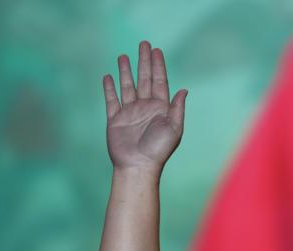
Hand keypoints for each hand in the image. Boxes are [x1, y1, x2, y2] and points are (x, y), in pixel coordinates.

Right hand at [103, 41, 186, 172]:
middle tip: (144, 43)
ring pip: (127, 86)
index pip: (159, 81)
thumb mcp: (174, 128)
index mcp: (160, 108)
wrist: (138, 166)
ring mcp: (129, 113)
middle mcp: (145, 108)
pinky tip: (108, 76)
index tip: (156, 50)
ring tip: (124, 56)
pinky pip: (111, 100)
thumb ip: (177, 108)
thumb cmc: (158, 149)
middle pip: (144, 79)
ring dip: (126, 71)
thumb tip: (184, 90)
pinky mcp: (115, 119)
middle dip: (144, 61)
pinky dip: (109, 88)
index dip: (158, 65)